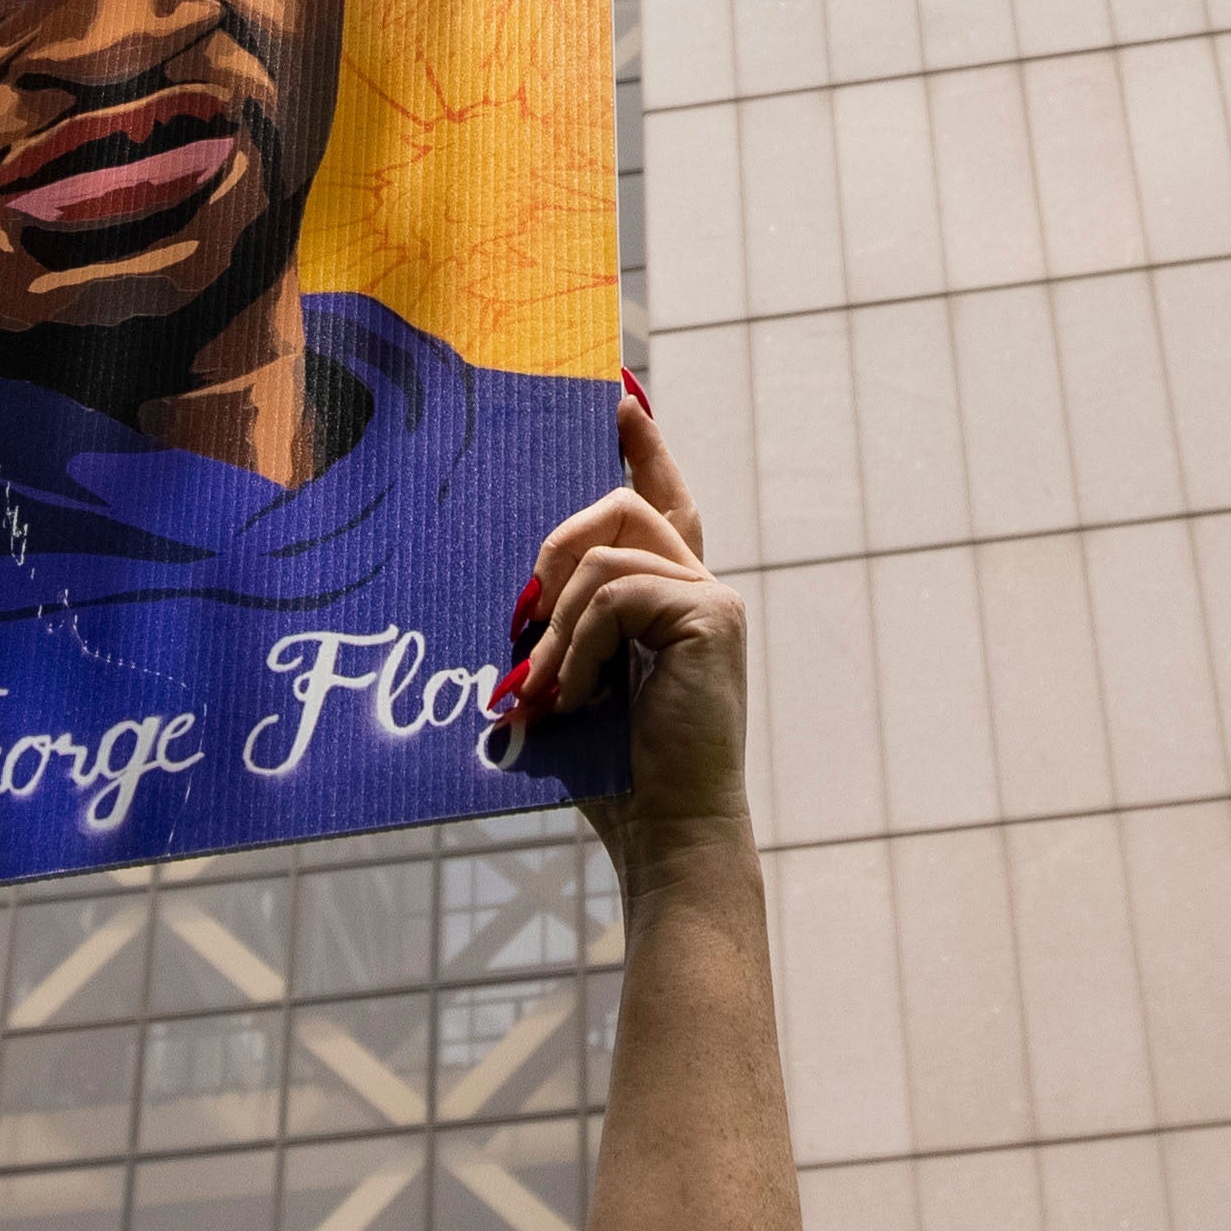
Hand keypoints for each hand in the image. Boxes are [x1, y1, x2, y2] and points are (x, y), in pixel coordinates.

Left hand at [506, 373, 745, 859]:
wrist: (667, 833)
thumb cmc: (615, 774)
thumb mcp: (575, 683)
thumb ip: (562, 628)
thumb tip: (518, 595)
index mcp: (672, 600)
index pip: (663, 501)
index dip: (644, 447)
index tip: (619, 398)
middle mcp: (701, 588)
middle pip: (623, 506)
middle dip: (556, 547)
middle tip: (524, 618)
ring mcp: (711, 600)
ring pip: (607, 551)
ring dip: (559, 623)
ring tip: (550, 690)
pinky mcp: (711, 617)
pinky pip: (616, 592)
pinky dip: (583, 645)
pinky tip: (584, 696)